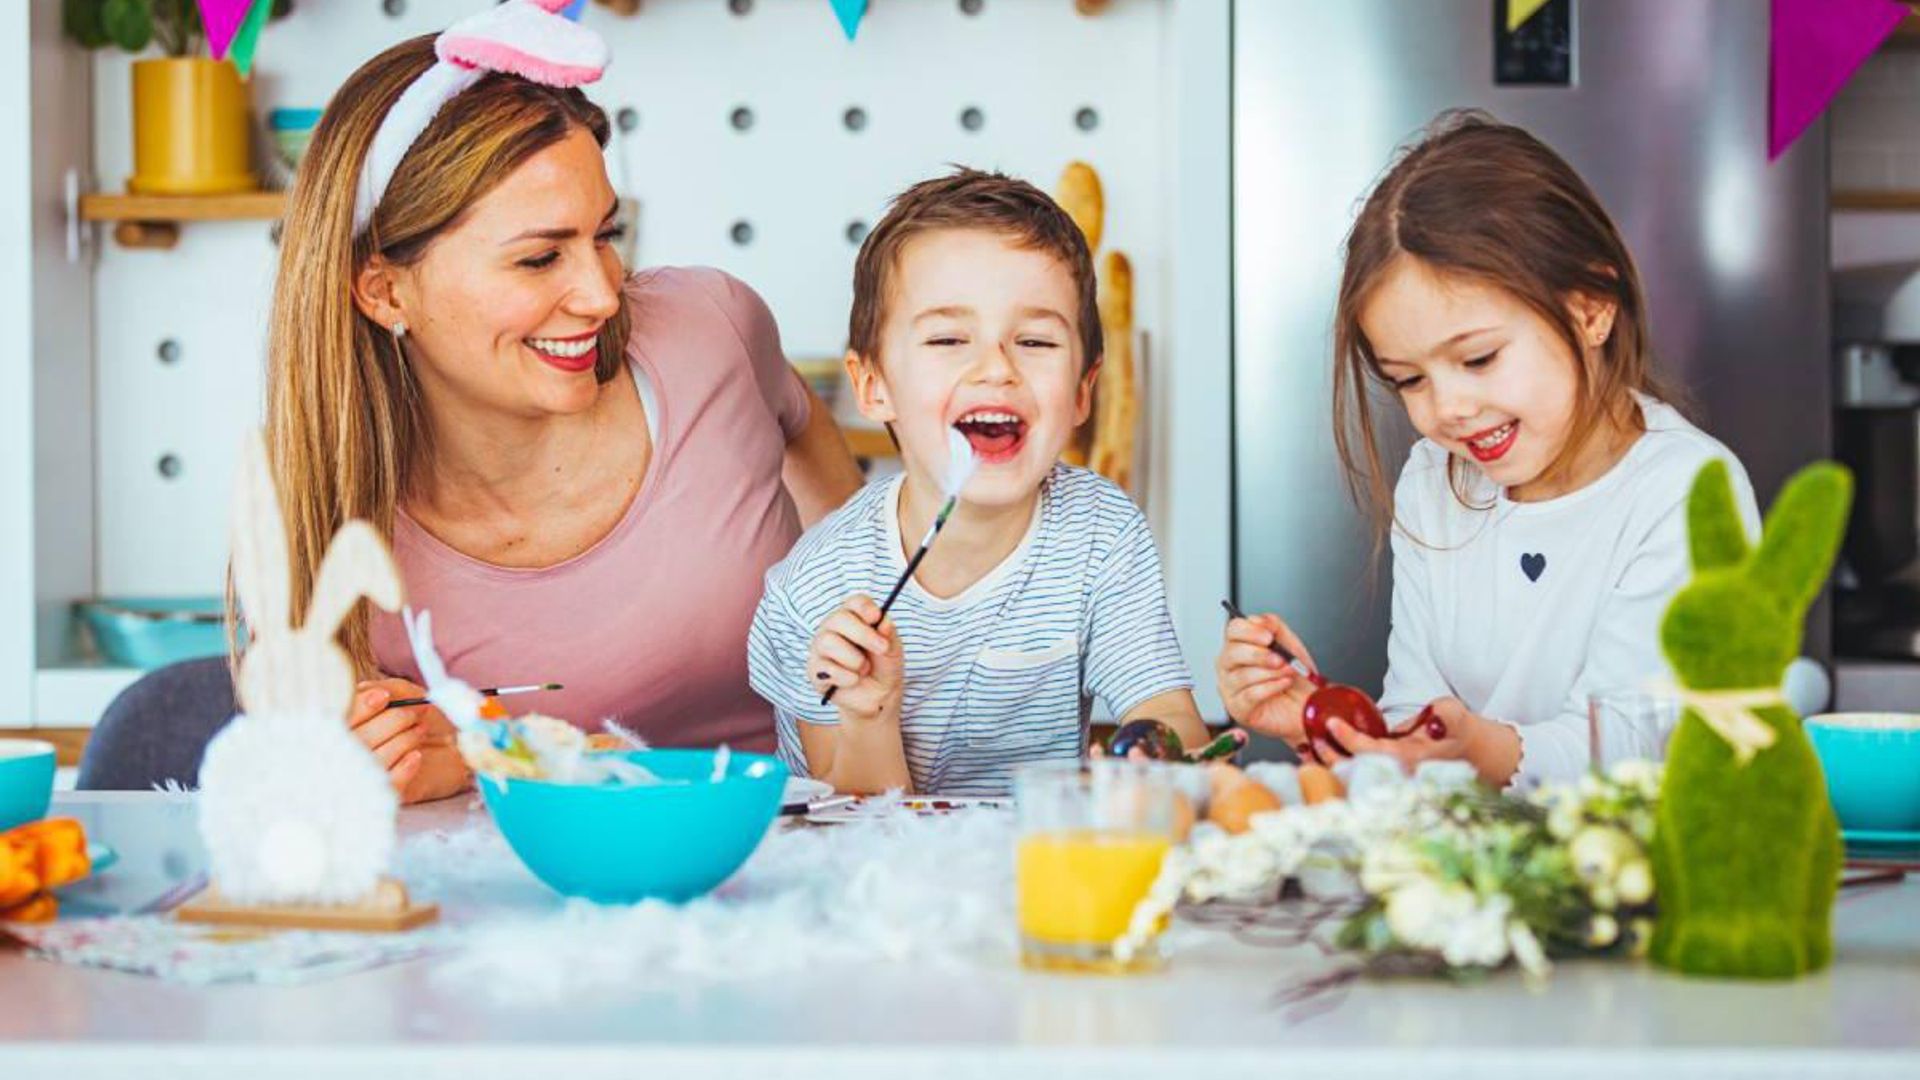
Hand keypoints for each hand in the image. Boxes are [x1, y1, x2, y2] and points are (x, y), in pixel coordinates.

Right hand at [347, 677, 464, 801]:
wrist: (459, 747)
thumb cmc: (430, 719)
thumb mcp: (411, 696)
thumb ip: (388, 689)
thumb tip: (364, 690)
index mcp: (351, 727)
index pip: (340, 719)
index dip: (360, 707)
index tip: (384, 697)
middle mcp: (352, 753)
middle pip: (356, 740)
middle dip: (390, 721)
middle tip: (413, 714)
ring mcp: (368, 775)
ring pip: (373, 760)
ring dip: (403, 740)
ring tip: (420, 731)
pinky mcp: (387, 793)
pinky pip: (388, 783)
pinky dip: (405, 767)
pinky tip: (416, 756)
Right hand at [808, 595, 903, 723]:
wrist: (877, 696)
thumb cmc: (883, 666)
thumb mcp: (892, 650)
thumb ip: (888, 635)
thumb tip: (884, 621)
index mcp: (854, 616)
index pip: (855, 602)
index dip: (865, 607)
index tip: (877, 617)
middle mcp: (833, 627)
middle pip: (839, 618)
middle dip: (863, 634)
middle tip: (882, 648)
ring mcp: (820, 647)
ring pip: (829, 642)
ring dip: (854, 659)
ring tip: (864, 669)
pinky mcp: (814, 669)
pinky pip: (826, 667)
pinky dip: (847, 677)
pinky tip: (853, 680)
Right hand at [1216, 613, 1316, 751]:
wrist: (1309, 704)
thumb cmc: (1296, 677)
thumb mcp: (1290, 644)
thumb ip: (1274, 626)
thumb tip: (1257, 619)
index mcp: (1240, 646)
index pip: (1233, 630)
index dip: (1250, 631)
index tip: (1269, 637)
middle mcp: (1230, 667)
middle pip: (1232, 653)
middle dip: (1260, 655)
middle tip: (1280, 658)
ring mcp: (1230, 689)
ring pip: (1242, 675)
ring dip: (1271, 673)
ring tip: (1287, 672)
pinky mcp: (1238, 709)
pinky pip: (1251, 695)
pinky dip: (1272, 687)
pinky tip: (1283, 684)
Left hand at [1321, 697, 1480, 771]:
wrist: (1463, 746)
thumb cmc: (1455, 728)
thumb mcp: (1453, 715)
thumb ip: (1444, 717)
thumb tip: (1433, 722)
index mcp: (1410, 757)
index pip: (1374, 751)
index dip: (1351, 739)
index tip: (1332, 723)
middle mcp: (1397, 770)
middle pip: (1357, 769)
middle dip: (1332, 758)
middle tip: (1313, 741)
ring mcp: (1390, 773)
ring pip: (1354, 774)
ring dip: (1330, 764)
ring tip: (1308, 750)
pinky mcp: (1383, 770)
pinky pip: (1355, 769)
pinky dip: (1336, 763)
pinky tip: (1317, 754)